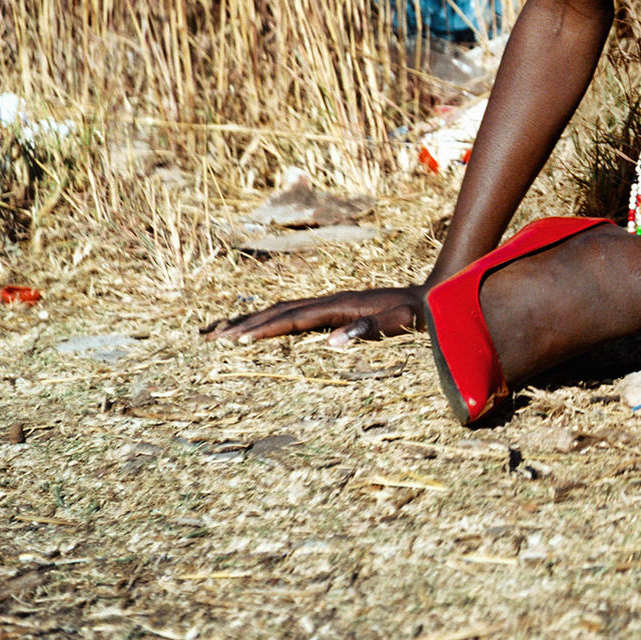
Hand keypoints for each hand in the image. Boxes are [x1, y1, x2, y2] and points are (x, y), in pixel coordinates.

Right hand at [202, 285, 423, 343]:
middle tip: (209, 338)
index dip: (265, 331)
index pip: (292, 319)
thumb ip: (367, 332)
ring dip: (252, 320)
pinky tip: (261, 329)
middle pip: (278, 311)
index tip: (236, 342)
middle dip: (244, 324)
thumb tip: (332, 343)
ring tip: (219, 331)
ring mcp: (331, 302)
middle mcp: (330, 300)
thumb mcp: (396, 324)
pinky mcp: (335, 308)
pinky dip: (271, 319)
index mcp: (339, 306)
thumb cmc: (415, 315)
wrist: (431, 296)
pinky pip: (295, 313)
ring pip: (282, 309)